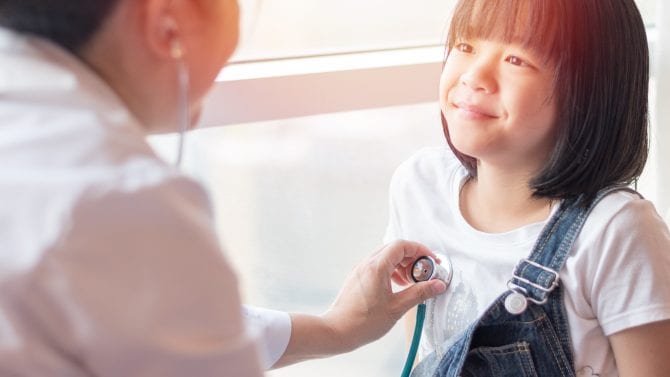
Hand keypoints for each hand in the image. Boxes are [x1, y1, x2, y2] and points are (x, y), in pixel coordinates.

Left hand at [274, 240, 445, 367]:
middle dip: (412, 257)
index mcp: (377, 267)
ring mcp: (360, 270)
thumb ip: (419, 293)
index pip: (401, 246)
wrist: (337, 331)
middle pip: (393, 248)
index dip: (419, 250)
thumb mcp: (397, 308)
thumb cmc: (363, 322)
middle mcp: (367, 264)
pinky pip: (377, 265)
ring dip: (401, 264)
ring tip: (411, 281)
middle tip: (423, 272)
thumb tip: (437, 285)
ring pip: (385, 257)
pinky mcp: (357, 277)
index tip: (431, 260)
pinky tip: (397, 286)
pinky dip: (391, 270)